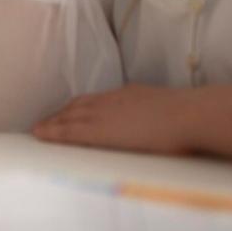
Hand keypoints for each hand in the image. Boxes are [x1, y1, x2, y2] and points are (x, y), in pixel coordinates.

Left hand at [33, 82, 231, 166]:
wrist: (191, 116)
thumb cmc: (190, 115)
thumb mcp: (167, 107)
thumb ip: (156, 113)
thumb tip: (159, 121)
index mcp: (130, 96)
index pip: (97, 100)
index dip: (80, 107)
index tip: (69, 113)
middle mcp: (112, 101)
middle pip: (78, 106)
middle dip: (62, 114)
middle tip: (46, 122)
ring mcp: (104, 114)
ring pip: (70, 117)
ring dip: (54, 123)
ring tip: (40, 130)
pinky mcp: (100, 131)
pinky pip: (69, 131)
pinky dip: (54, 131)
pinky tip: (42, 134)